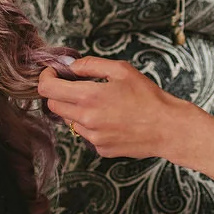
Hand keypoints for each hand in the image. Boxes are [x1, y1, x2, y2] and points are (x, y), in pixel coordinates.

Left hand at [37, 57, 196, 159]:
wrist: (168, 128)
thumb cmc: (148, 97)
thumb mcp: (121, 70)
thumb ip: (90, 65)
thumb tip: (70, 65)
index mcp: (89, 97)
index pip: (47, 89)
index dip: (46, 77)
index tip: (53, 73)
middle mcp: (87, 119)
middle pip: (53, 106)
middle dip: (58, 93)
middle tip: (74, 84)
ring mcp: (93, 137)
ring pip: (69, 121)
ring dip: (75, 109)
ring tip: (100, 102)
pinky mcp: (101, 148)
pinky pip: (86, 134)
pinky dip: (91, 124)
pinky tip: (111, 118)